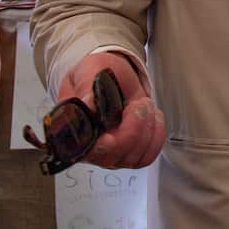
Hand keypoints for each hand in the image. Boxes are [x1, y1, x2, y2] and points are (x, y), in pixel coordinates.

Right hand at [57, 52, 164, 168]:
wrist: (114, 73)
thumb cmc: (98, 72)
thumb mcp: (89, 70)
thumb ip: (86, 88)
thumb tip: (86, 105)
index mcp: (73, 128)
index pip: (84, 150)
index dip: (102, 147)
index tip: (114, 132)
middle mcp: (89, 147)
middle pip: (113, 157)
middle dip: (133, 129)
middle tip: (138, 103)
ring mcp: (110, 152)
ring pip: (133, 158)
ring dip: (147, 129)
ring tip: (144, 105)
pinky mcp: (129, 152)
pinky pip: (147, 157)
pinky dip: (156, 136)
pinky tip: (152, 118)